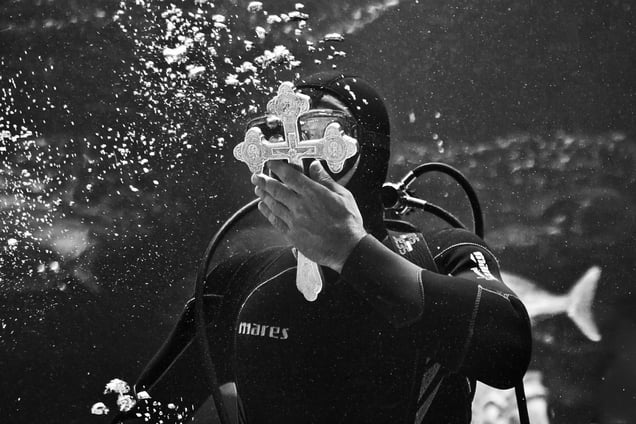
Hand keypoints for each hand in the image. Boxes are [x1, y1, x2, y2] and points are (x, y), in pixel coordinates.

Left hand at [251, 160, 366, 272]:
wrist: (346, 248)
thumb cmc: (347, 222)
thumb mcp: (342, 195)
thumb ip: (325, 180)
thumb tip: (315, 166)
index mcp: (313, 193)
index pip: (290, 176)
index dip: (277, 167)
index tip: (270, 163)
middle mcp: (300, 205)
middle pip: (276, 190)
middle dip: (264, 181)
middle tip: (256, 176)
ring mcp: (294, 221)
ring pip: (273, 204)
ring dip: (263, 195)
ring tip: (257, 189)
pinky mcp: (292, 235)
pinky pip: (275, 221)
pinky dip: (267, 212)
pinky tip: (262, 207)